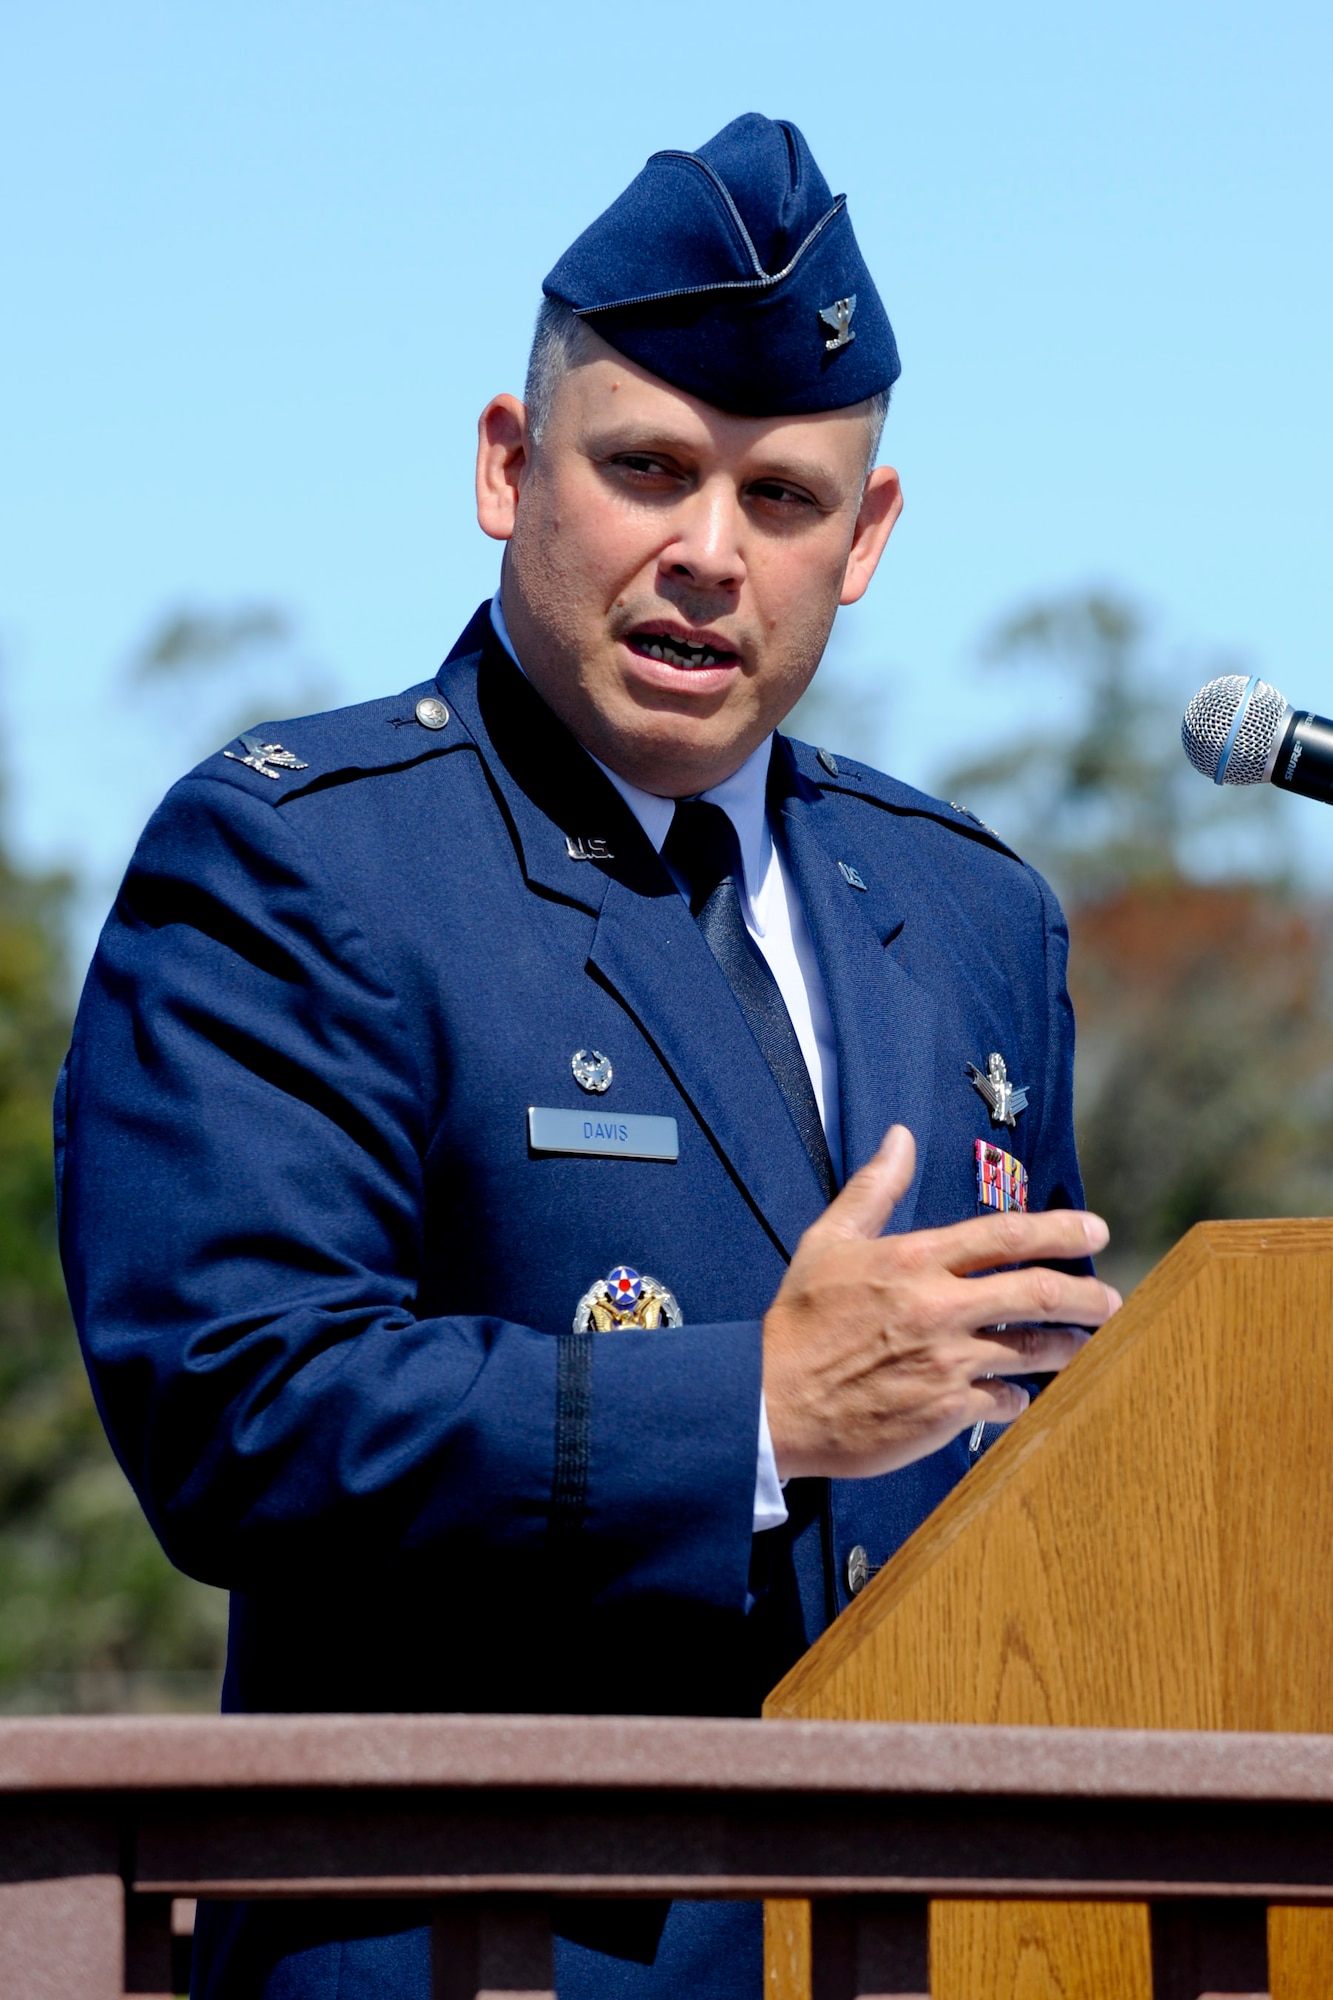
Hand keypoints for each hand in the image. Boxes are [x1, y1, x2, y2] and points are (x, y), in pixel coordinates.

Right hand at [762, 1125, 1119, 1479]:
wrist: (771, 1403)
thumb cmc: (798, 1322)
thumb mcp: (828, 1243)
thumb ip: (873, 1190)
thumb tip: (899, 1138)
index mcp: (915, 1260)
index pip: (1006, 1235)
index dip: (1061, 1231)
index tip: (1096, 1232)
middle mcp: (940, 1308)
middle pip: (1040, 1293)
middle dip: (1089, 1296)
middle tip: (1112, 1300)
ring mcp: (948, 1363)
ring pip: (1034, 1351)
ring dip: (1068, 1347)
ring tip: (1085, 1346)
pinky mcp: (946, 1412)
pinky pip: (1006, 1401)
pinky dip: (1020, 1396)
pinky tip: (1019, 1393)